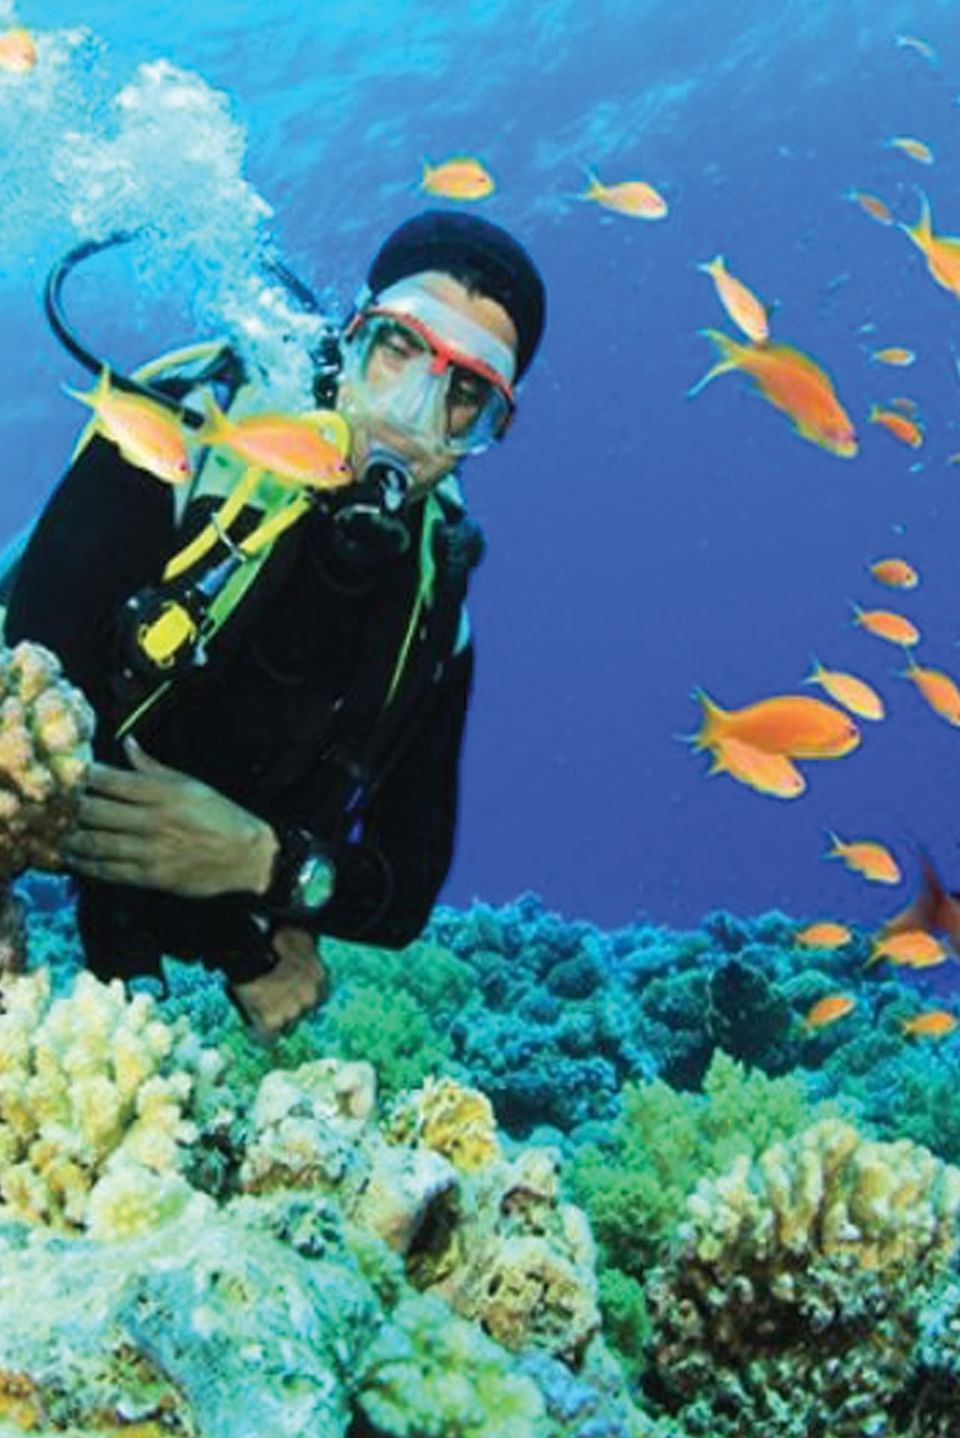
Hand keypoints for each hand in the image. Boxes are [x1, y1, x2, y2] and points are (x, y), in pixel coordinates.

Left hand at [62, 738, 276, 898]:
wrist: (247, 856)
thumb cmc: (221, 816)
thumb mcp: (191, 784)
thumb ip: (153, 767)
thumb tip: (127, 744)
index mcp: (163, 793)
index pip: (111, 780)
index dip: (83, 777)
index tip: (66, 774)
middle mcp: (152, 820)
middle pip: (96, 812)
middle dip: (70, 809)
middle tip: (52, 806)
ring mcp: (150, 850)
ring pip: (97, 843)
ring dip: (72, 839)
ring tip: (57, 834)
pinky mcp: (151, 876)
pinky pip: (110, 871)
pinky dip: (88, 866)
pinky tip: (76, 860)